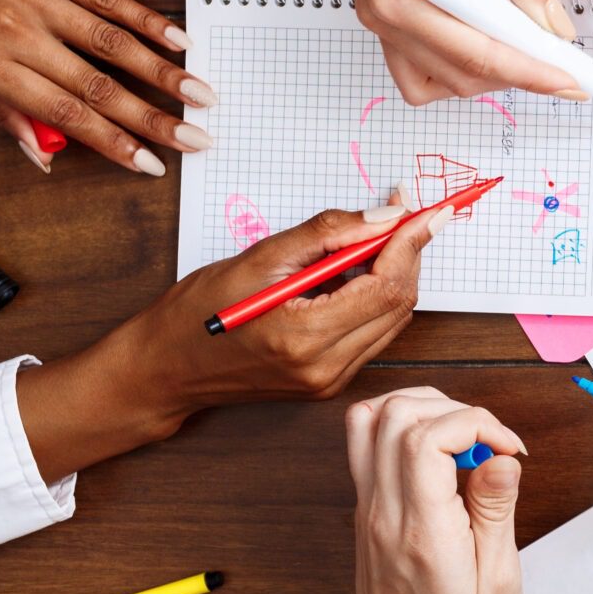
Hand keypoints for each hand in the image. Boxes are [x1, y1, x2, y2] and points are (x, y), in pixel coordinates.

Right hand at [14, 196, 443, 493]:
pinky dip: (375, 299)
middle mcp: (326, 367)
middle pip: (398, 304)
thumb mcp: (256, 259)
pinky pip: (373, 334)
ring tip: (376, 239)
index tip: (428, 210)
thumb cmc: (196, 313)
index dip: (411, 244)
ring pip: (392, 320)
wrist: (165, 370)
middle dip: (407, 255)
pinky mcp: (329, 383)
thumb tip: (385, 215)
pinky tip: (356, 273)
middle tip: (405, 214)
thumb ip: (326, 235)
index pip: (387, 288)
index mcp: (305, 337)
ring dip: (394, 275)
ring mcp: (330, 380)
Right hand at [242, 0, 575, 106]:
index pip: (486, 55)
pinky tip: (500, 34)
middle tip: (576, 68)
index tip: (587, 84)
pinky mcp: (380, 10)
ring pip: (440, 81)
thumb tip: (558, 25)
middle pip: (464, 79)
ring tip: (539, 45)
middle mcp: (379, 11)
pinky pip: (423, 63)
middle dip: (522, 75)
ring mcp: (375, 15)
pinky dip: (463, 63)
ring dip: (491, 72)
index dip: (544, 74)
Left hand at [296, 388, 525, 593]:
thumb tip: (500, 456)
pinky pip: (366, 446)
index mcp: (421, 531)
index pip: (428, 436)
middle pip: (393, 414)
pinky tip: (441, 456)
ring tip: (465, 440)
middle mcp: (383, 514)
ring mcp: (367, 512)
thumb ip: (495, 511)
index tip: (511, 453)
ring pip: (370, 420)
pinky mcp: (366, 516)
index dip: (479, 423)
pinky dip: (403, 429)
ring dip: (422, 410)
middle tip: (490, 443)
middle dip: (454, 408)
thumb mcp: (498, 585)